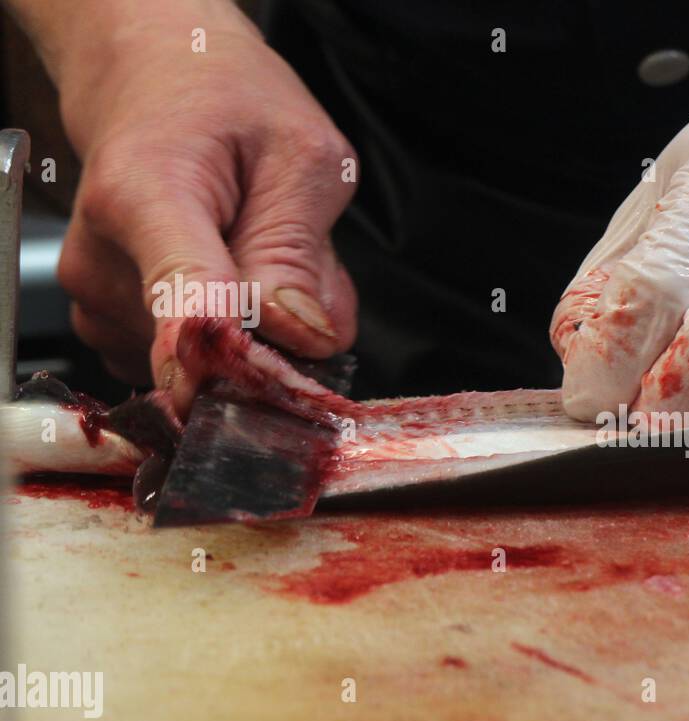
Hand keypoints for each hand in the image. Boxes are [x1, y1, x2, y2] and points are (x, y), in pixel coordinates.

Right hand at [50, 3, 356, 413]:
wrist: (159, 82)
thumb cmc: (229, 107)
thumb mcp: (300, 156)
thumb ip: (299, 251)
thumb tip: (303, 337)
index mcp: (145, 197)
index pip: (185, 306)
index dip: (235, 360)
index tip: (268, 383)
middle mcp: (103, 258)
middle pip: (214, 349)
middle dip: (285, 328)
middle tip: (302, 255)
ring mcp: (98, 300)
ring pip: (213, 362)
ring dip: (265, 328)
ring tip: (263, 248)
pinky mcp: (109, 327)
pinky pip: (194, 364)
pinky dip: (233, 334)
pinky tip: (237, 275)